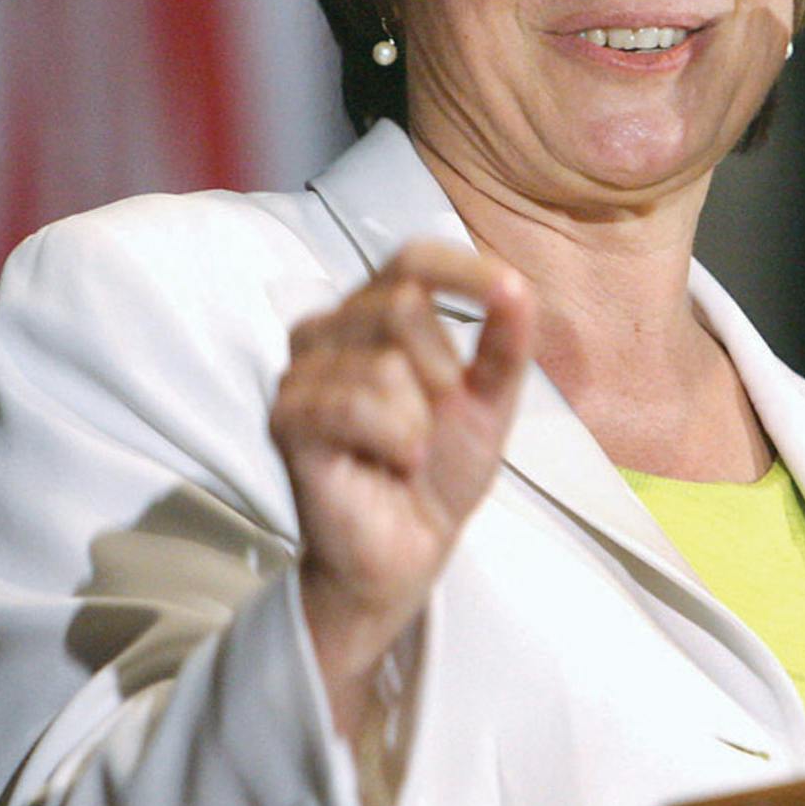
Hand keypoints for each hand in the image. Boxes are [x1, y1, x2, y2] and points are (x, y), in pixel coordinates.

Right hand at [269, 241, 533, 736]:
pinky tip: (392, 462)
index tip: (509, 292)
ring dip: (418, 420)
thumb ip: (506, 341)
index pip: (412, 258)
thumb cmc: (443, 465)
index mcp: (375, 309)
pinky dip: (392, 438)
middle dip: (443, 370)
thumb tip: (518, 288)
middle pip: (401, 304)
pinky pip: (353, 404)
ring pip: (385, 362)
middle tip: (437, 420)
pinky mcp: (286, 417)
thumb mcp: (491, 398)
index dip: (460, 269)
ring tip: (408, 450)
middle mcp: (330, 327)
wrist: (411, 547)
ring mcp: (301, 370)